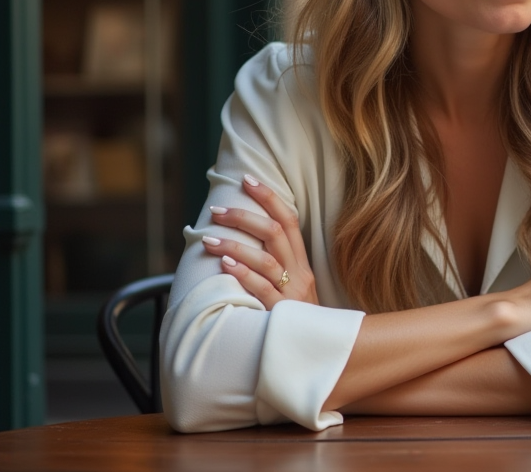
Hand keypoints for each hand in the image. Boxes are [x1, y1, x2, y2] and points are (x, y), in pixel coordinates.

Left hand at [201, 175, 318, 308]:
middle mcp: (300, 273)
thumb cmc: (298, 320)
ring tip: (207, 238)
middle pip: (275, 233)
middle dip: (245, 216)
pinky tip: (225, 263)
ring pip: (265, 259)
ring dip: (235, 244)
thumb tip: (244, 240)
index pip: (288, 221)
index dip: (269, 198)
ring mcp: (293, 293)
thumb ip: (276, 266)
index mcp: (302, 263)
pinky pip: (262, 289)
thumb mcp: (293, 289)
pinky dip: (243, 273)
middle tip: (217, 209)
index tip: (247, 179)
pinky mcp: (283, 313)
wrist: (319, 354)